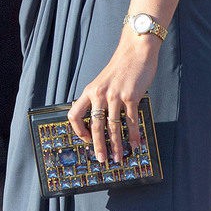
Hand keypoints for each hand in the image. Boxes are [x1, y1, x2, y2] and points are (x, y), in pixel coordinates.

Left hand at [67, 31, 161, 165]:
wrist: (136, 50)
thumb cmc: (121, 67)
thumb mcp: (103, 81)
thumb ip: (99, 98)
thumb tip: (100, 119)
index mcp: (89, 91)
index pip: (74, 115)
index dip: (78, 131)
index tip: (86, 140)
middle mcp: (99, 94)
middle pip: (95, 126)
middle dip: (98, 146)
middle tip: (101, 160)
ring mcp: (115, 95)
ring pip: (113, 127)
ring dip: (116, 146)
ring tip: (119, 158)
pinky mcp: (131, 96)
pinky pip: (130, 121)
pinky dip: (133, 135)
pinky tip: (135, 145)